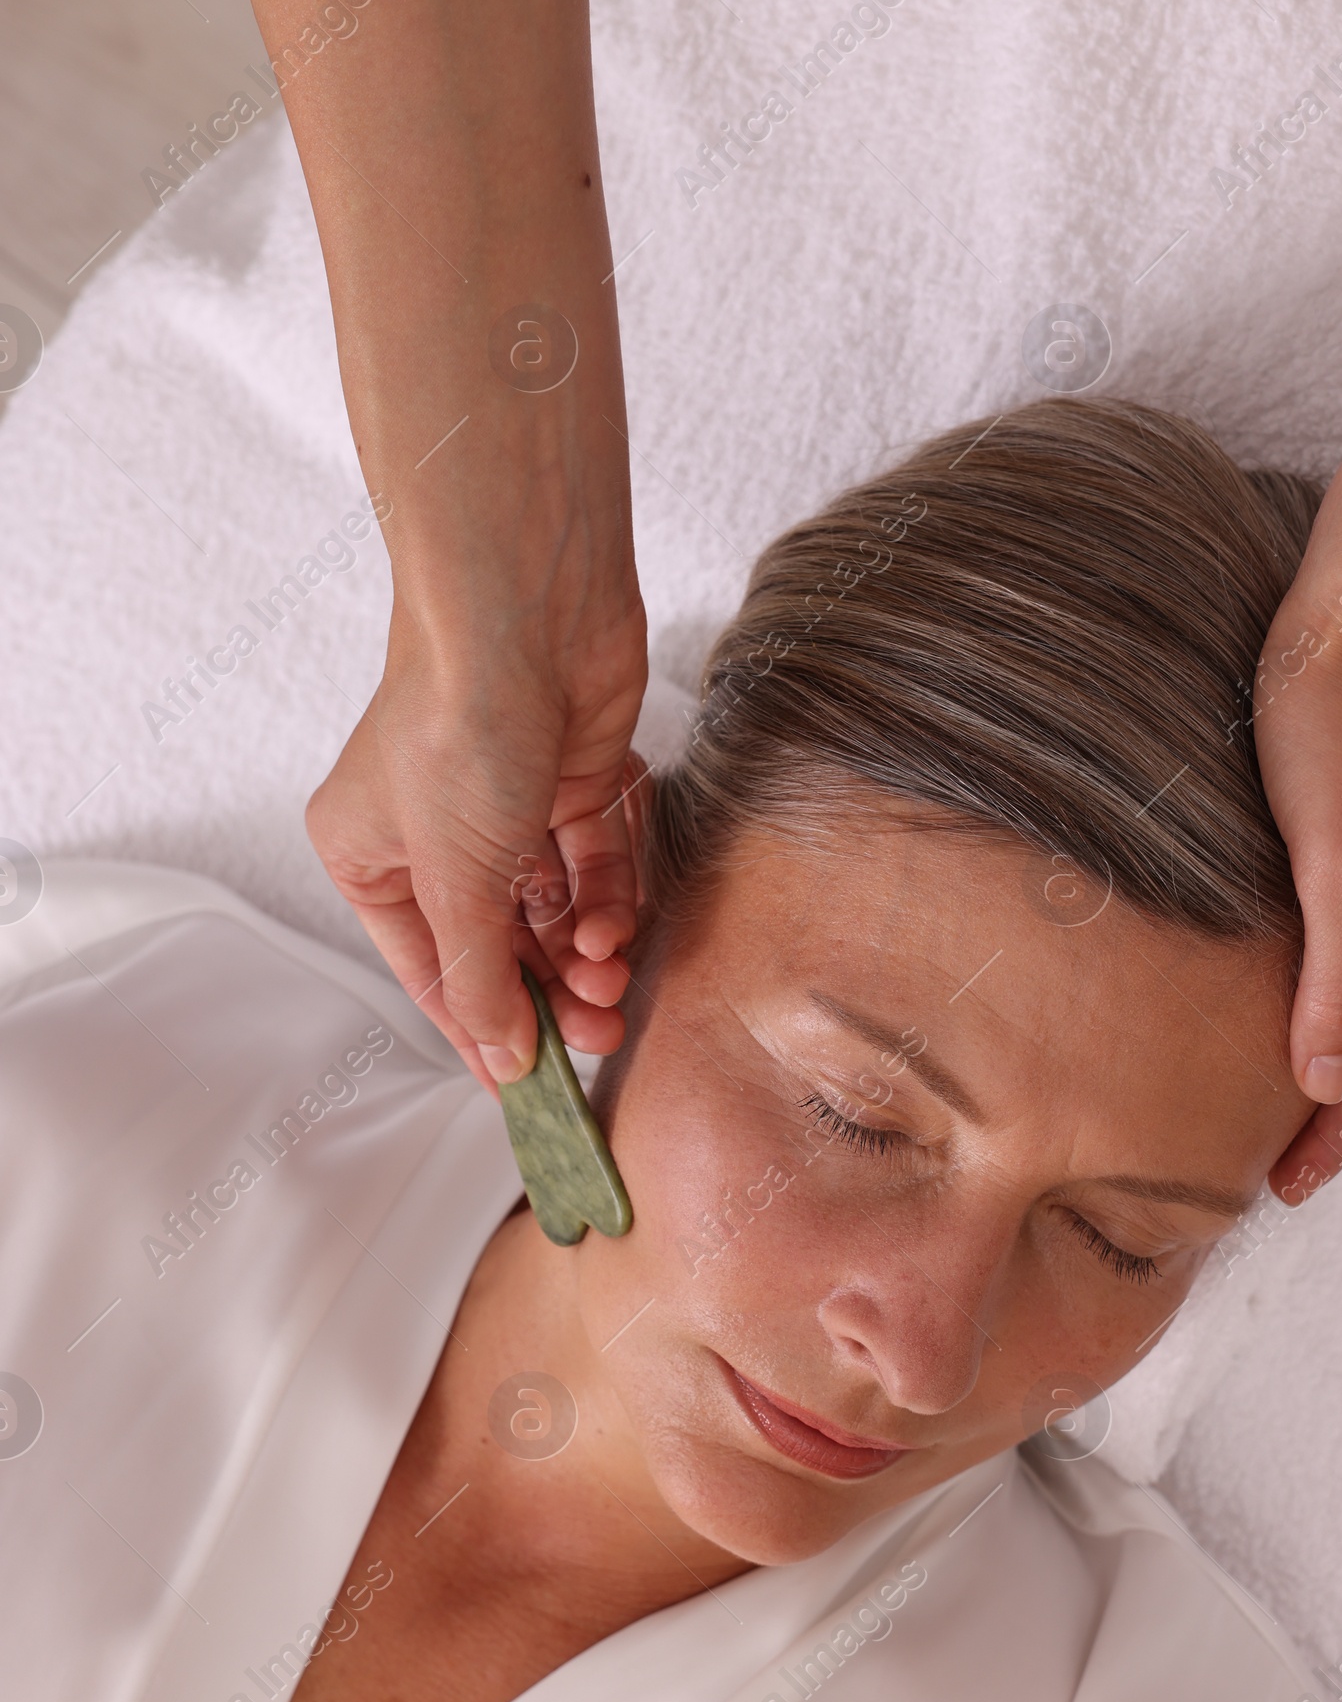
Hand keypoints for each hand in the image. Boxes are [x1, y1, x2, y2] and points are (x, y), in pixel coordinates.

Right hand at [307, 593, 648, 1093]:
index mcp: (368, 856)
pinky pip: (591, 868)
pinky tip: (614, 928)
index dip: (482, 1032)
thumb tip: (501, 1058)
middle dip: (549, 997)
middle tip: (596, 1038)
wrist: (525, 611)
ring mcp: (505, 809)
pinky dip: (605, 902)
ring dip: (581, 957)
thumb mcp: (456, 876)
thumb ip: (479, 976)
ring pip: (552, 913)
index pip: (431, 972)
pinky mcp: (569, 782)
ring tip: (608, 984)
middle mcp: (432, 836)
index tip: (528, 1089)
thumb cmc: (457, 725)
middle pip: (500, 947)